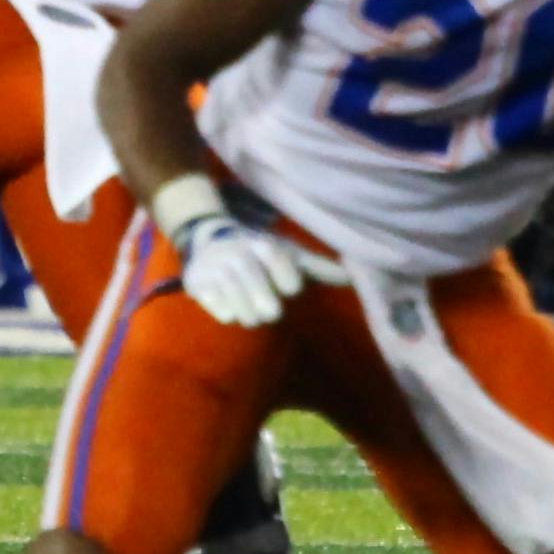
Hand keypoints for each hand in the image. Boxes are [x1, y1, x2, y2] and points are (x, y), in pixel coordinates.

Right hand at [169, 210, 306, 330]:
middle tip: (264, 300)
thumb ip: (319, 267)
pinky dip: (228, 312)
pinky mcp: (198, 284)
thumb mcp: (288, 252)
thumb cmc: (258, 250)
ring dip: (249, 313)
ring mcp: (217, 270)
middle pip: (270, 309)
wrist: (209, 237)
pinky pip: (223, 315)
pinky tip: (226, 297)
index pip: (292, 284)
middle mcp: (241, 256)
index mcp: (267, 246)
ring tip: (245, 298)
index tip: (285, 280)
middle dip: (269, 308)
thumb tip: (354, 279)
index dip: (290, 285)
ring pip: (247, 317)